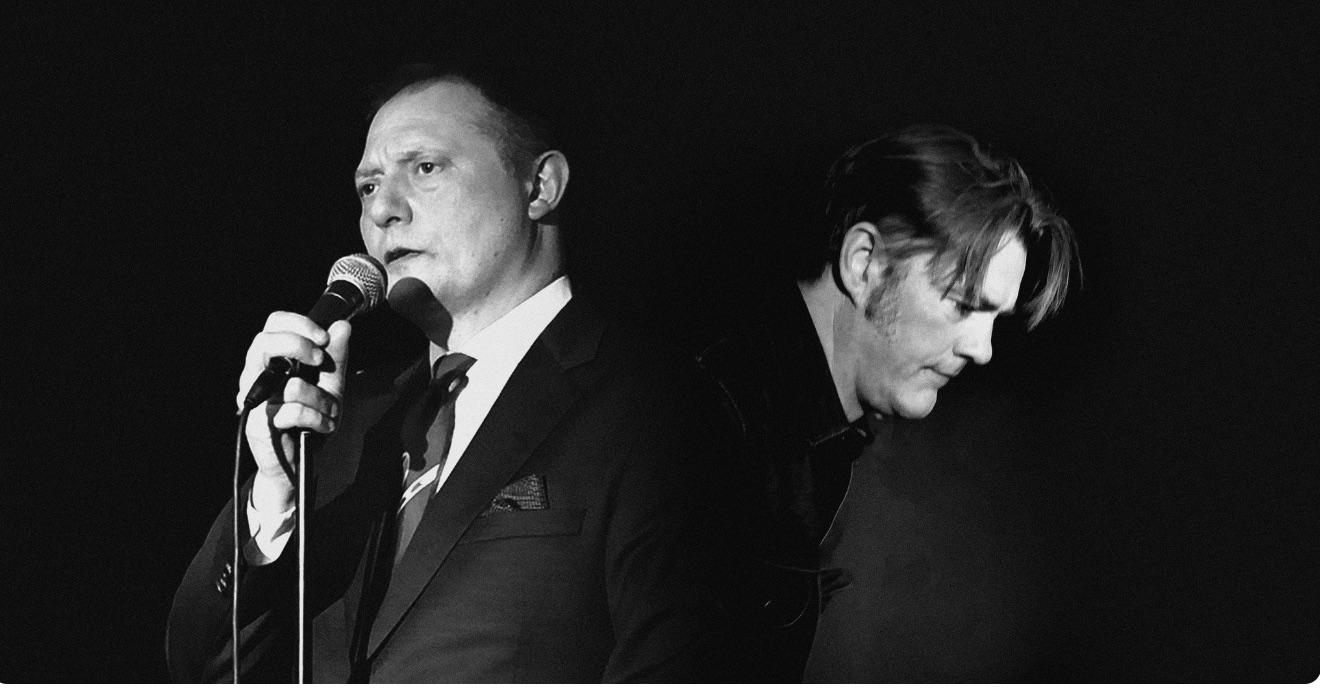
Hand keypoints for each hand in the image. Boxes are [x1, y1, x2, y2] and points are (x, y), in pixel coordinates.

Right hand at [237, 312, 350, 498]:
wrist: (298, 463)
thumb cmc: (309, 421)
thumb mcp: (331, 385)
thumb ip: (336, 357)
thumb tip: (342, 326)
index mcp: (272, 360)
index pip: (273, 324)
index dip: (298, 324)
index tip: (323, 337)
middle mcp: (255, 376)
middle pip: (265, 341)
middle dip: (299, 345)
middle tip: (320, 359)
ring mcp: (253, 400)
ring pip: (290, 384)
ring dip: (321, 400)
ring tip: (328, 412)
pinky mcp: (256, 424)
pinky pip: (293, 412)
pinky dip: (316, 419)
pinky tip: (320, 426)